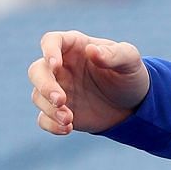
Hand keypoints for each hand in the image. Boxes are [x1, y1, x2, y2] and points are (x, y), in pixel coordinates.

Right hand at [27, 30, 149, 134]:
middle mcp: (60, 67)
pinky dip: (50, 124)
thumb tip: (91, 50)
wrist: (133, 105)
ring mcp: (57, 89)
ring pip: (38, 96)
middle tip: (60, 100)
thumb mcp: (130, 60)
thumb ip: (114, 54)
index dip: (49, 50)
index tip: (55, 64)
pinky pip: (43, 118)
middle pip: (37, 71)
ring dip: (49, 109)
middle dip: (45, 86)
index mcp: (75, 47)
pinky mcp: (58, 111)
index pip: (52, 41)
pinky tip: (67, 128)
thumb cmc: (129, 75)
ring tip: (68, 119)